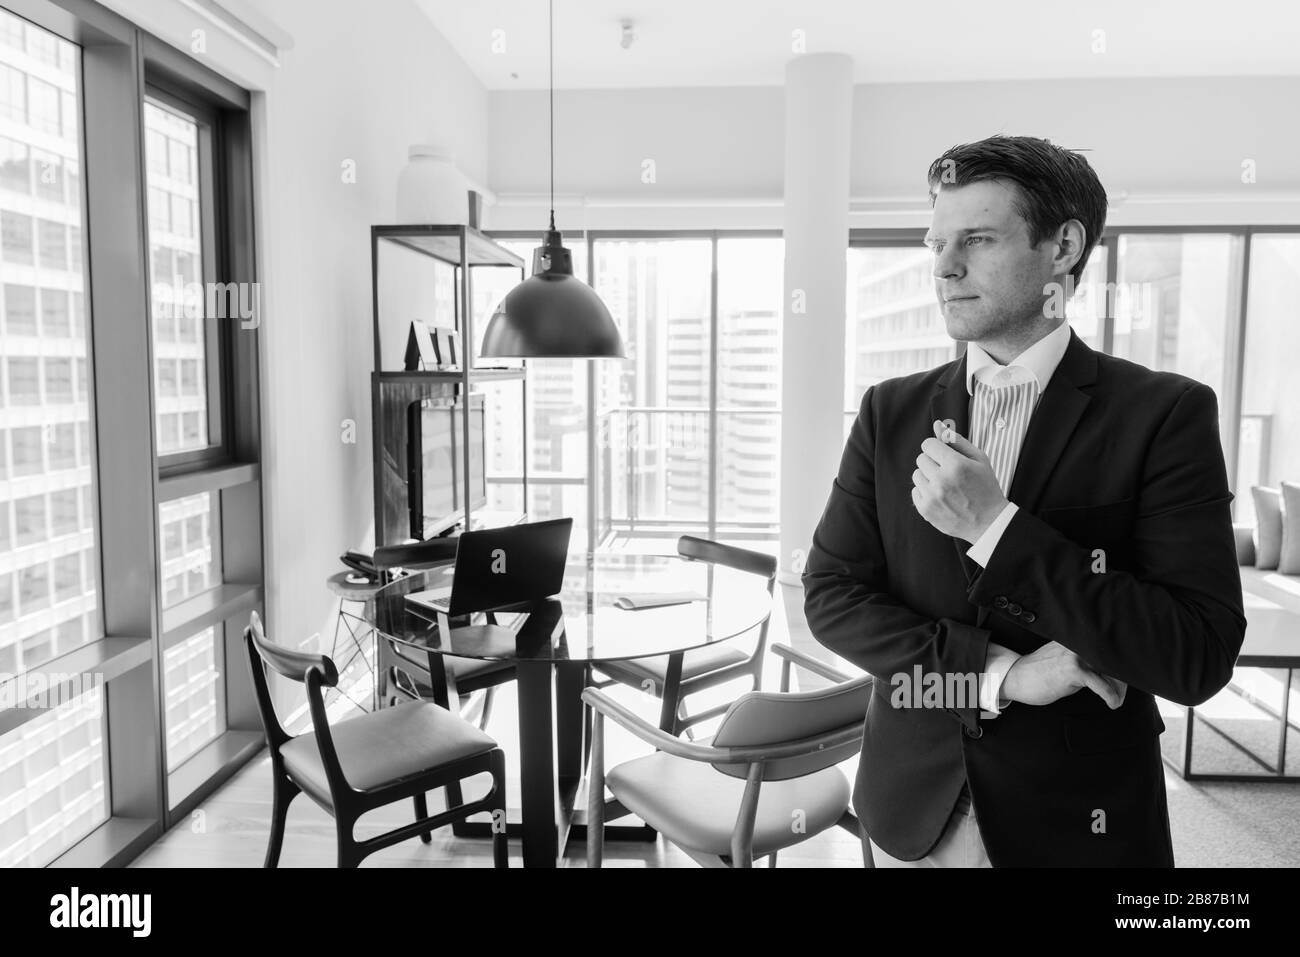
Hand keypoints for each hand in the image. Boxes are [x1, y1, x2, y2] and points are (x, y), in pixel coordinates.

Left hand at [911, 419, 1008, 542]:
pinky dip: (925, 492)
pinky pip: (915, 491)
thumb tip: (937, 425)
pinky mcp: (926, 510)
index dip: (937, 448)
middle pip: (921, 458)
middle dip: (933, 462)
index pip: (928, 444)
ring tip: (945, 485)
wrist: (989, 522)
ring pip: (916, 474)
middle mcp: (941, 480)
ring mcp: (932, 496)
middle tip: (949, 472)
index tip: (945, 455)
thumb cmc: (985, 487)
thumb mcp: (978, 459)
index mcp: (956, 465)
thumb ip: (956, 440)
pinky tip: (941, 496)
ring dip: (928, 477)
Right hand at [1001, 640, 1127, 708]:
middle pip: (1112, 659)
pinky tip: (1113, 703)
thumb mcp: (1064, 661)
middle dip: (1121, 678)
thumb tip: (1109, 671)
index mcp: (1077, 640)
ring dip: (1119, 688)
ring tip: (1116, 699)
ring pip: (1111, 671)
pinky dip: (1111, 696)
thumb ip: (1084, 660)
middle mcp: (1078, 644)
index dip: (1119, 664)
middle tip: (1121, 692)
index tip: (1125, 678)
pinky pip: (1101, 685)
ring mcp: (1075, 655)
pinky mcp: (1073, 670)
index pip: (1106, 649)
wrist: (1017, 677)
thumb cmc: (1040, 673)